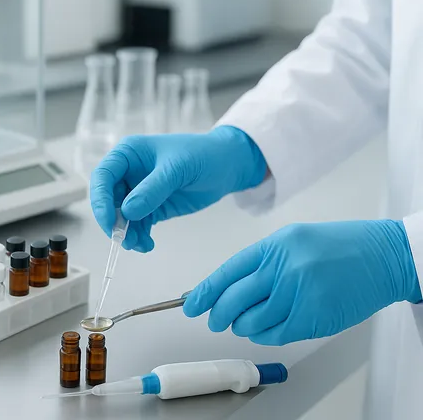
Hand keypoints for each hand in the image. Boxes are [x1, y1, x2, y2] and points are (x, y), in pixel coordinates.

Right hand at [90, 126, 266, 251]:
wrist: (228, 166)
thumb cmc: (203, 155)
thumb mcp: (178, 169)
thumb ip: (152, 190)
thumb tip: (127, 212)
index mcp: (128, 154)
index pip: (103, 176)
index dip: (100, 199)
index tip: (109, 220)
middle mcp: (128, 172)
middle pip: (107, 199)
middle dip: (113, 221)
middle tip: (123, 239)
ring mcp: (138, 191)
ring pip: (120, 216)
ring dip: (126, 233)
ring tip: (140, 245)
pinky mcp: (150, 207)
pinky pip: (136, 225)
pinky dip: (138, 236)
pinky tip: (148, 244)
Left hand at [183, 220, 422, 345]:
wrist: (383, 257)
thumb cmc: (338, 247)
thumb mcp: (292, 240)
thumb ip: (260, 262)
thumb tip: (227, 286)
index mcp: (273, 246)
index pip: (227, 273)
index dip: (206, 292)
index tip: (192, 305)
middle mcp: (283, 268)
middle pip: (234, 300)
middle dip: (218, 315)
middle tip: (215, 321)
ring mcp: (298, 294)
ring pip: (252, 322)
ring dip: (243, 327)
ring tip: (245, 323)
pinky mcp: (313, 317)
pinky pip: (275, 334)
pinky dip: (264, 336)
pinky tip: (265, 330)